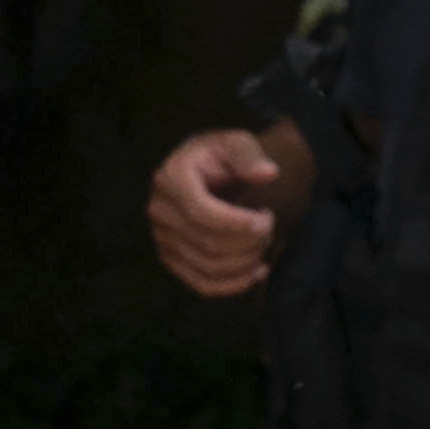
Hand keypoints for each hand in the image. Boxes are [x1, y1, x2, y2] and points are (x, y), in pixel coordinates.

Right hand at [147, 124, 296, 297]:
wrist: (214, 174)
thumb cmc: (226, 158)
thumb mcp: (239, 144)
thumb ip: (250, 156)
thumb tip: (267, 173)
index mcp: (172, 177)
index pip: (202, 213)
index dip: (240, 224)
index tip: (268, 217)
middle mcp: (160, 208)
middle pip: (208, 243)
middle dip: (250, 241)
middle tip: (269, 225)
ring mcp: (162, 236)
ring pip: (209, 266)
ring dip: (247, 260)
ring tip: (263, 241)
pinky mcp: (172, 258)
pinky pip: (202, 284)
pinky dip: (235, 284)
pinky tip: (257, 270)